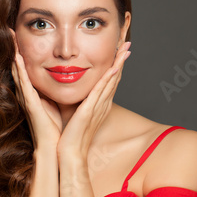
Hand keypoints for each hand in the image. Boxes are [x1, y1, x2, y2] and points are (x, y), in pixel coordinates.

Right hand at [9, 29, 61, 149]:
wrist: (56, 148)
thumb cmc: (57, 128)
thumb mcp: (56, 102)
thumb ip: (54, 90)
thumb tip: (64, 76)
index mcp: (34, 92)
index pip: (25, 68)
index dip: (21, 52)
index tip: (20, 35)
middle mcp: (27, 93)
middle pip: (18, 66)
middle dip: (14, 48)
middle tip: (10, 30)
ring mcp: (27, 98)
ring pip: (18, 70)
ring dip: (14, 53)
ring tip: (10, 36)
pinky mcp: (30, 104)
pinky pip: (24, 83)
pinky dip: (19, 69)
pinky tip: (17, 57)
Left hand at [57, 41, 131, 160]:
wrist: (70, 154)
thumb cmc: (69, 136)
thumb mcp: (73, 113)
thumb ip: (75, 101)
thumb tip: (68, 90)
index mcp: (97, 104)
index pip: (108, 80)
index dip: (114, 64)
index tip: (118, 50)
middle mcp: (102, 104)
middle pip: (114, 77)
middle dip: (121, 59)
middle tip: (127, 43)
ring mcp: (98, 107)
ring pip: (111, 81)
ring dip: (119, 63)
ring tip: (125, 48)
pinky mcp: (90, 111)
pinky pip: (102, 92)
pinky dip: (109, 79)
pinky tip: (115, 67)